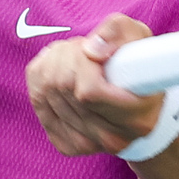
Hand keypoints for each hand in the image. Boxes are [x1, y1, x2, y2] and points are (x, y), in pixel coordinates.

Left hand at [25, 14, 167, 155]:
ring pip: (46, 93)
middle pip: (63, 87)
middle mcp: (114, 139)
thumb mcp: (137, 36)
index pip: (89, 91)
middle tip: (83, 50)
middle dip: (67, 56)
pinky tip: (60, 75)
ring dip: (54, 65)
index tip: (94, 51)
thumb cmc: (140, 64)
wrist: (136, 99)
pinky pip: (38, 103)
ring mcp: (89, 145)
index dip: (84, 61)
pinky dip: (41, 81)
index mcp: (138, 118)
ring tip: (75, 61)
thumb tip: (92, 50)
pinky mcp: (67, 145)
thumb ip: (117, 33)